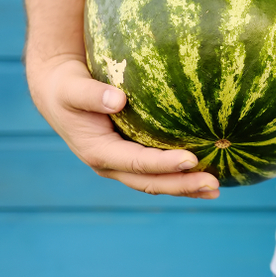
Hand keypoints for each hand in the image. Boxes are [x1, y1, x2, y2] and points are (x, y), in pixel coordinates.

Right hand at [27, 55, 219, 197]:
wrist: (59, 93)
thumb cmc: (67, 87)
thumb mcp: (72, 88)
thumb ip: (91, 94)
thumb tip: (118, 99)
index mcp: (98, 152)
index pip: (137, 163)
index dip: (164, 164)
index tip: (192, 160)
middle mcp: (112, 165)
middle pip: (151, 182)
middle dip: (183, 186)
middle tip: (214, 185)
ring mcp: (124, 164)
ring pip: (158, 182)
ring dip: (186, 187)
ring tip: (216, 189)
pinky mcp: (133, 157)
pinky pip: (160, 172)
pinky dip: (182, 176)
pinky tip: (209, 171)